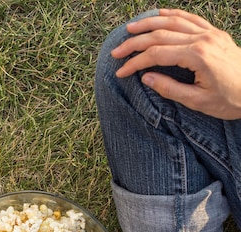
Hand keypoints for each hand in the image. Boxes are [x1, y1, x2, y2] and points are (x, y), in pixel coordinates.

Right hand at [111, 8, 240, 118]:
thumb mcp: (198, 101)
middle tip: (117, 52)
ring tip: (130, 29)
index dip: (136, 63)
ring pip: (173, 22)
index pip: (157, 55)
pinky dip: (172, 15)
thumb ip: (170, 89)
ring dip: (149, 24)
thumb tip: (146, 79)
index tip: (121, 72)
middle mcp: (202, 39)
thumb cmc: (230, 100)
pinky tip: (159, 15)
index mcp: (197, 56)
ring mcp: (209, 33)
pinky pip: (190, 18)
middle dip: (135, 43)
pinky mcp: (215, 33)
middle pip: (161, 35)